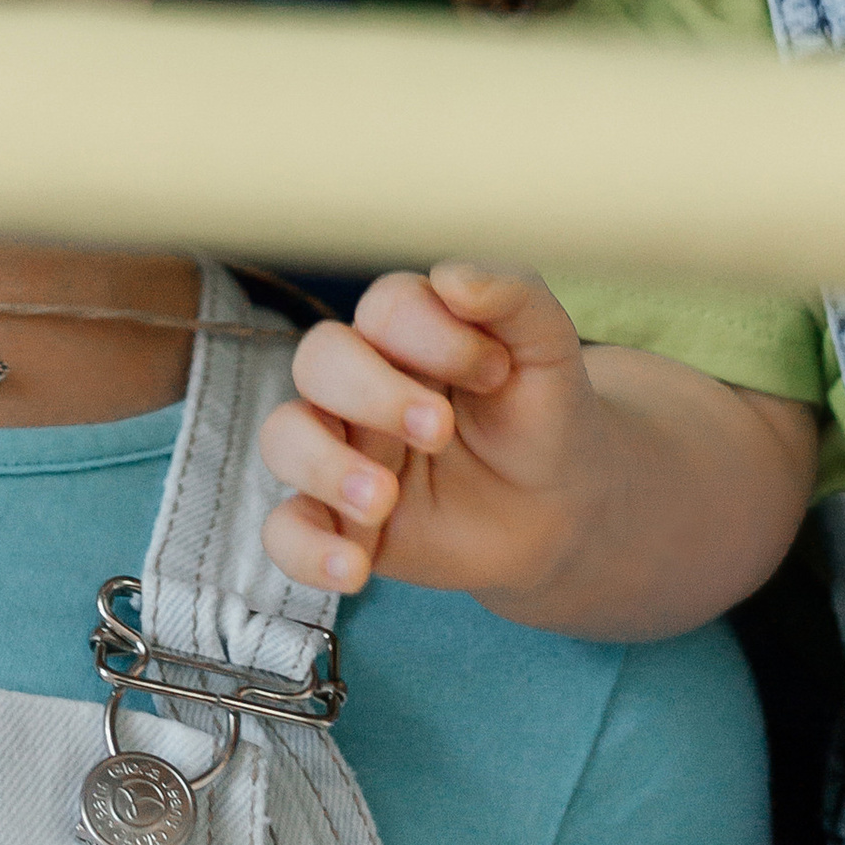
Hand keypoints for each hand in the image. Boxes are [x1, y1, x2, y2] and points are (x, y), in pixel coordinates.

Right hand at [259, 264, 820, 637]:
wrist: (561, 507)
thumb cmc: (544, 412)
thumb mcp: (548, 348)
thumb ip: (512, 295)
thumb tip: (452, 277)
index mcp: (407, 330)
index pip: (385, 308)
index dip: (431, 335)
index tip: (496, 373)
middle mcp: (360, 382)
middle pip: (318, 359)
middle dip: (372, 392)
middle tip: (440, 431)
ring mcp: (341, 450)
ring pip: (283, 438)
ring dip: (325, 465)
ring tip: (383, 500)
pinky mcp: (338, 520)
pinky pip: (285, 532)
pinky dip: (306, 550)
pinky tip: (354, 568)